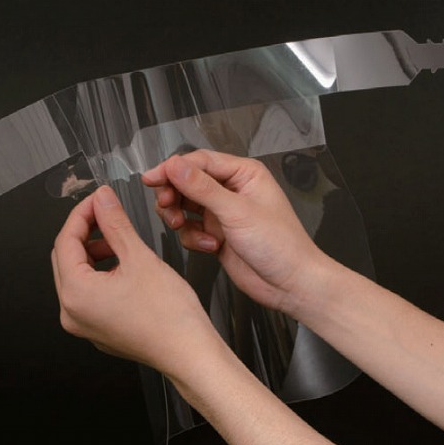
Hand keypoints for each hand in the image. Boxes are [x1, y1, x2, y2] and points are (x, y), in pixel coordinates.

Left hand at [51, 185, 218, 375]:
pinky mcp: (98, 330)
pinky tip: (124, 265)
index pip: (65, 241)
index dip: (82, 214)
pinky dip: (101, 273)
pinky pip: (89, 294)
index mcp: (76, 294)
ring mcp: (84, 325)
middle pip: (66, 258)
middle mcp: (72, 313)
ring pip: (77, 276)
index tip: (99, 199)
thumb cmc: (169, 316)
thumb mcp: (140, 257)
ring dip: (94, 252)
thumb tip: (102, 200)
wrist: (189, 353)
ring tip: (120, 241)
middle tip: (107, 213)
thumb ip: (115, 223)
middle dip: (86, 232)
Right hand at [141, 150, 328, 314]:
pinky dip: (193, 238)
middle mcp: (232, 190)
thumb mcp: (237, 212)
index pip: (199, 161)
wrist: (291, 283)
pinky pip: (191, 229)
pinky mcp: (217, 235)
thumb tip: (176, 166)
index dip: (173, 168)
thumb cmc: (281, 245)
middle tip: (166, 206)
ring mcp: (224, 213)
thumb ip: (202, 188)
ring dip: (180, 217)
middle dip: (174, 194)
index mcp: (244, 174)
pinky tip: (210, 246)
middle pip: (188, 182)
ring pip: (185, 205)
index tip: (152, 178)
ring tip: (182, 226)